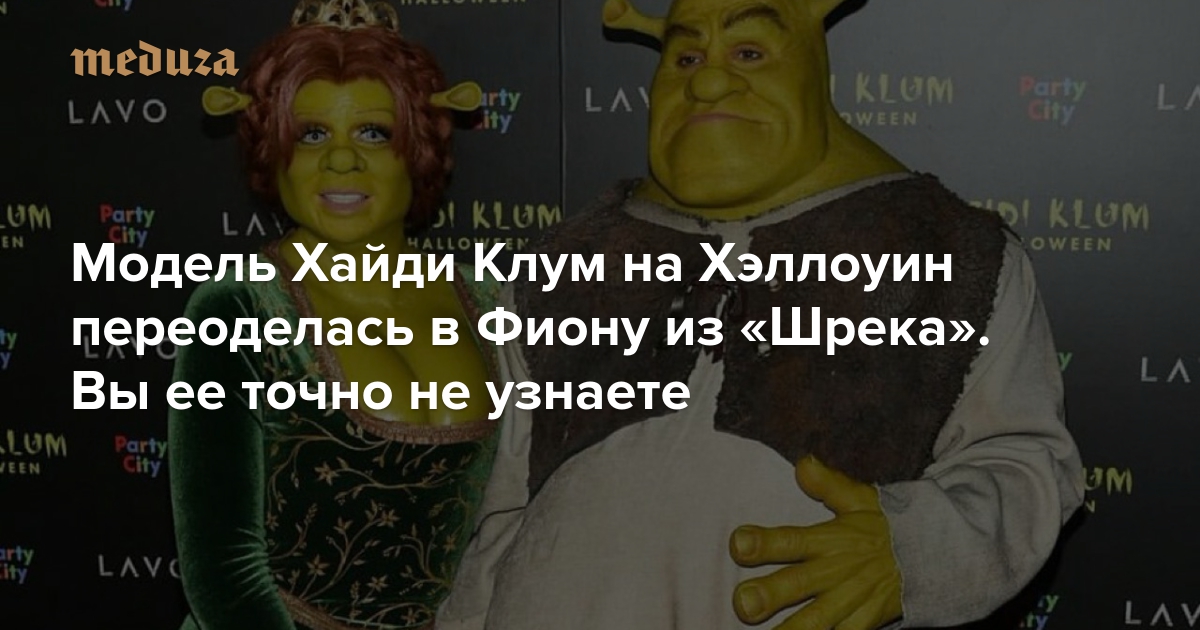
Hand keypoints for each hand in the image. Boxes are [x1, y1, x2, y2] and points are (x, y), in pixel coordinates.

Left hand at [729, 455, 902, 629]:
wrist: (937, 553)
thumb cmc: (889, 525)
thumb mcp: (861, 498)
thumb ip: (828, 484)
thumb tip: (802, 463)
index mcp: (832, 540)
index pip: (794, 539)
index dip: (765, 542)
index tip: (738, 544)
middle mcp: (838, 571)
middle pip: (801, 583)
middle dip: (771, 594)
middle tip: (743, 604)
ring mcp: (853, 600)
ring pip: (820, 620)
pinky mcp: (869, 620)